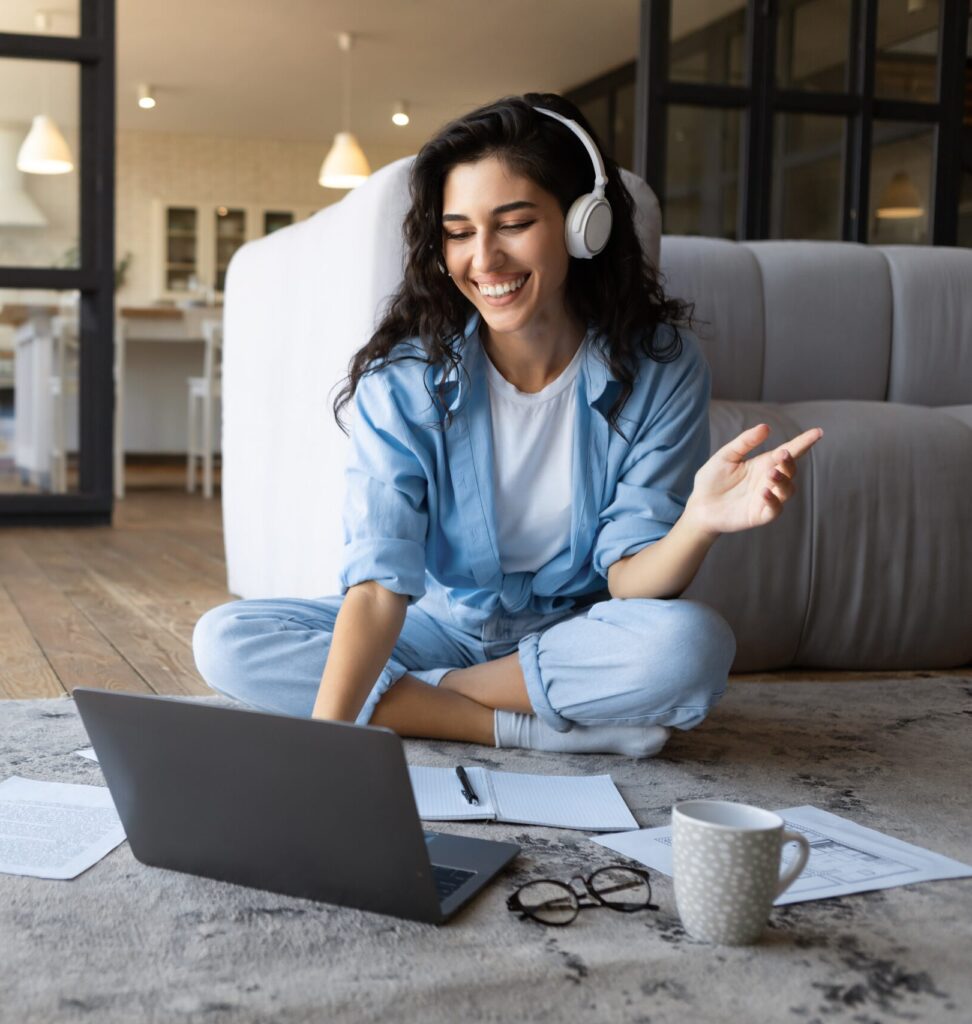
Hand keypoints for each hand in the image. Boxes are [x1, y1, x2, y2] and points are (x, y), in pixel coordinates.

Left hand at [684, 423, 823, 536]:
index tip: (817, 432)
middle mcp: (768, 480)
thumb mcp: (726, 456)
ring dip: (783, 480)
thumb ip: (745, 442)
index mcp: (763, 464)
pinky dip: (773, 500)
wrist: (699, 506)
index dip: (803, 442)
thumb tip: (766, 427)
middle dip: (790, 462)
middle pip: (791, 470)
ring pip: (788, 490)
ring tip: (771, 473)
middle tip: (782, 455)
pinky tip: (764, 492)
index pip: (788, 452)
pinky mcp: (760, 514)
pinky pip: (775, 509)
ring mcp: (766, 498)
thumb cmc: (711, 480)